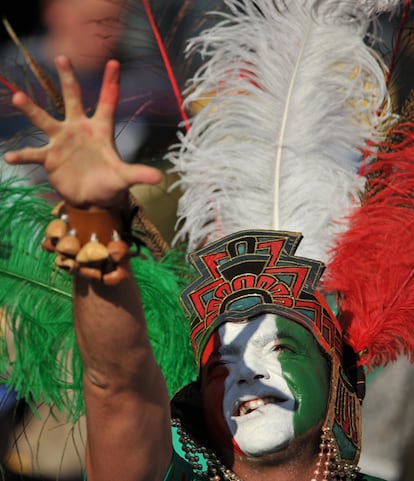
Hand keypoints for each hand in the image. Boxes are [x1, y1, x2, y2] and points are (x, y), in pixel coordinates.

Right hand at [4, 56, 162, 207]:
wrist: (92, 199)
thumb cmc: (110, 184)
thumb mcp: (125, 178)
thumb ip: (139, 174)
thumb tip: (161, 177)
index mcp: (100, 130)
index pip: (107, 103)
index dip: (111, 83)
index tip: (114, 62)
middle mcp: (79, 130)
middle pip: (73, 100)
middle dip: (69, 80)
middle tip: (63, 57)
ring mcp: (62, 142)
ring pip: (46, 121)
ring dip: (33, 110)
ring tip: (19, 99)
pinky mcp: (50, 158)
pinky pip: (34, 154)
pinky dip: (23, 156)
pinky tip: (11, 157)